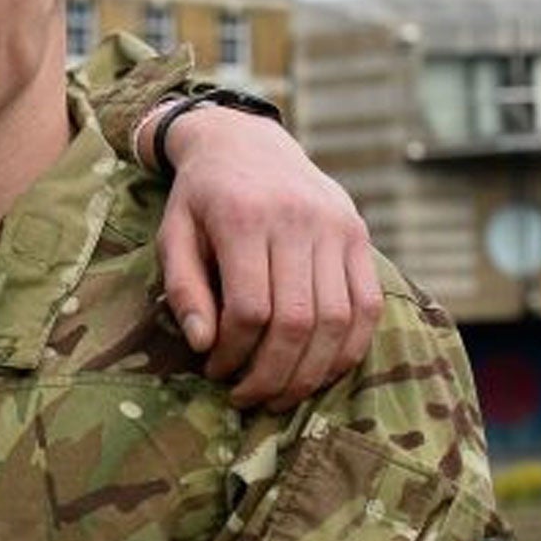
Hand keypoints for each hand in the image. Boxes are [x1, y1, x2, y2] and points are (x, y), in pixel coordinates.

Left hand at [157, 106, 380, 410]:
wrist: (244, 142)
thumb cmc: (200, 200)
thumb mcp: (172, 236)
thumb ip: (184, 288)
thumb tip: (205, 345)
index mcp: (243, 217)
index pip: (248, 307)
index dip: (233, 353)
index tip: (216, 372)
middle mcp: (297, 219)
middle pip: (296, 320)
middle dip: (272, 373)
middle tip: (248, 397)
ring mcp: (336, 226)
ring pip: (336, 319)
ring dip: (311, 371)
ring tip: (281, 394)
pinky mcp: (359, 234)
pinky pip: (367, 305)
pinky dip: (348, 347)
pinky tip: (320, 370)